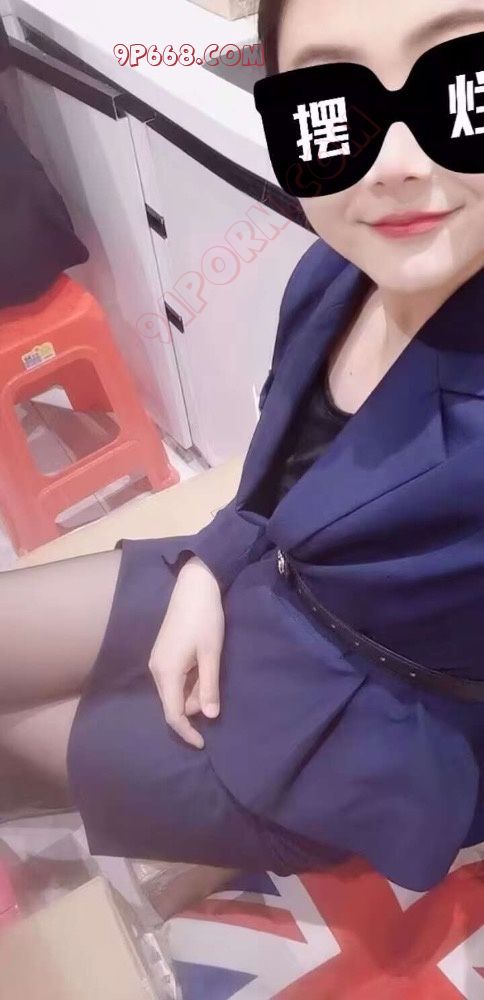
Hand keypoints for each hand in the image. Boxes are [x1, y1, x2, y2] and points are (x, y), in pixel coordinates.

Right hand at [148, 557, 224, 748]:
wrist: (194, 586)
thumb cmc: (205, 619)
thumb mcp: (211, 654)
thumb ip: (209, 686)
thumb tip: (210, 717)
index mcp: (166, 672)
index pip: (172, 714)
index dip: (187, 732)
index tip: (203, 744)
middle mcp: (157, 670)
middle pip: (174, 702)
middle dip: (195, 705)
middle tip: (217, 689)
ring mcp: (159, 660)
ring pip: (176, 690)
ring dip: (194, 691)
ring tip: (213, 672)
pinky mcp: (164, 653)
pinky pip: (176, 678)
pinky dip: (191, 681)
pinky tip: (205, 667)